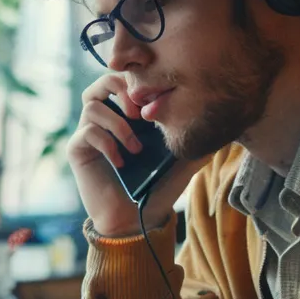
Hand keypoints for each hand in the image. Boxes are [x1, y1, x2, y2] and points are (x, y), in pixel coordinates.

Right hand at [69, 73, 208, 236]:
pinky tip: (121, 162)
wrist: (136, 219)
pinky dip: (107, 143)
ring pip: (91, 105)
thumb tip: (222, 119)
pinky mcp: (78, 149)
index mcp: (128, 114)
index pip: (126, 79)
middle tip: (139, 112)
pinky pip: (86, 132)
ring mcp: (89, 132)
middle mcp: (106, 119)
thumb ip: (197, 137)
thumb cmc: (158, 188)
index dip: (138, 80)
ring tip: (136, 148)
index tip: (155, 101)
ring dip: (118, 124)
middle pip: (102, 83)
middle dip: (123, 91)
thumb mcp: (184, 159)